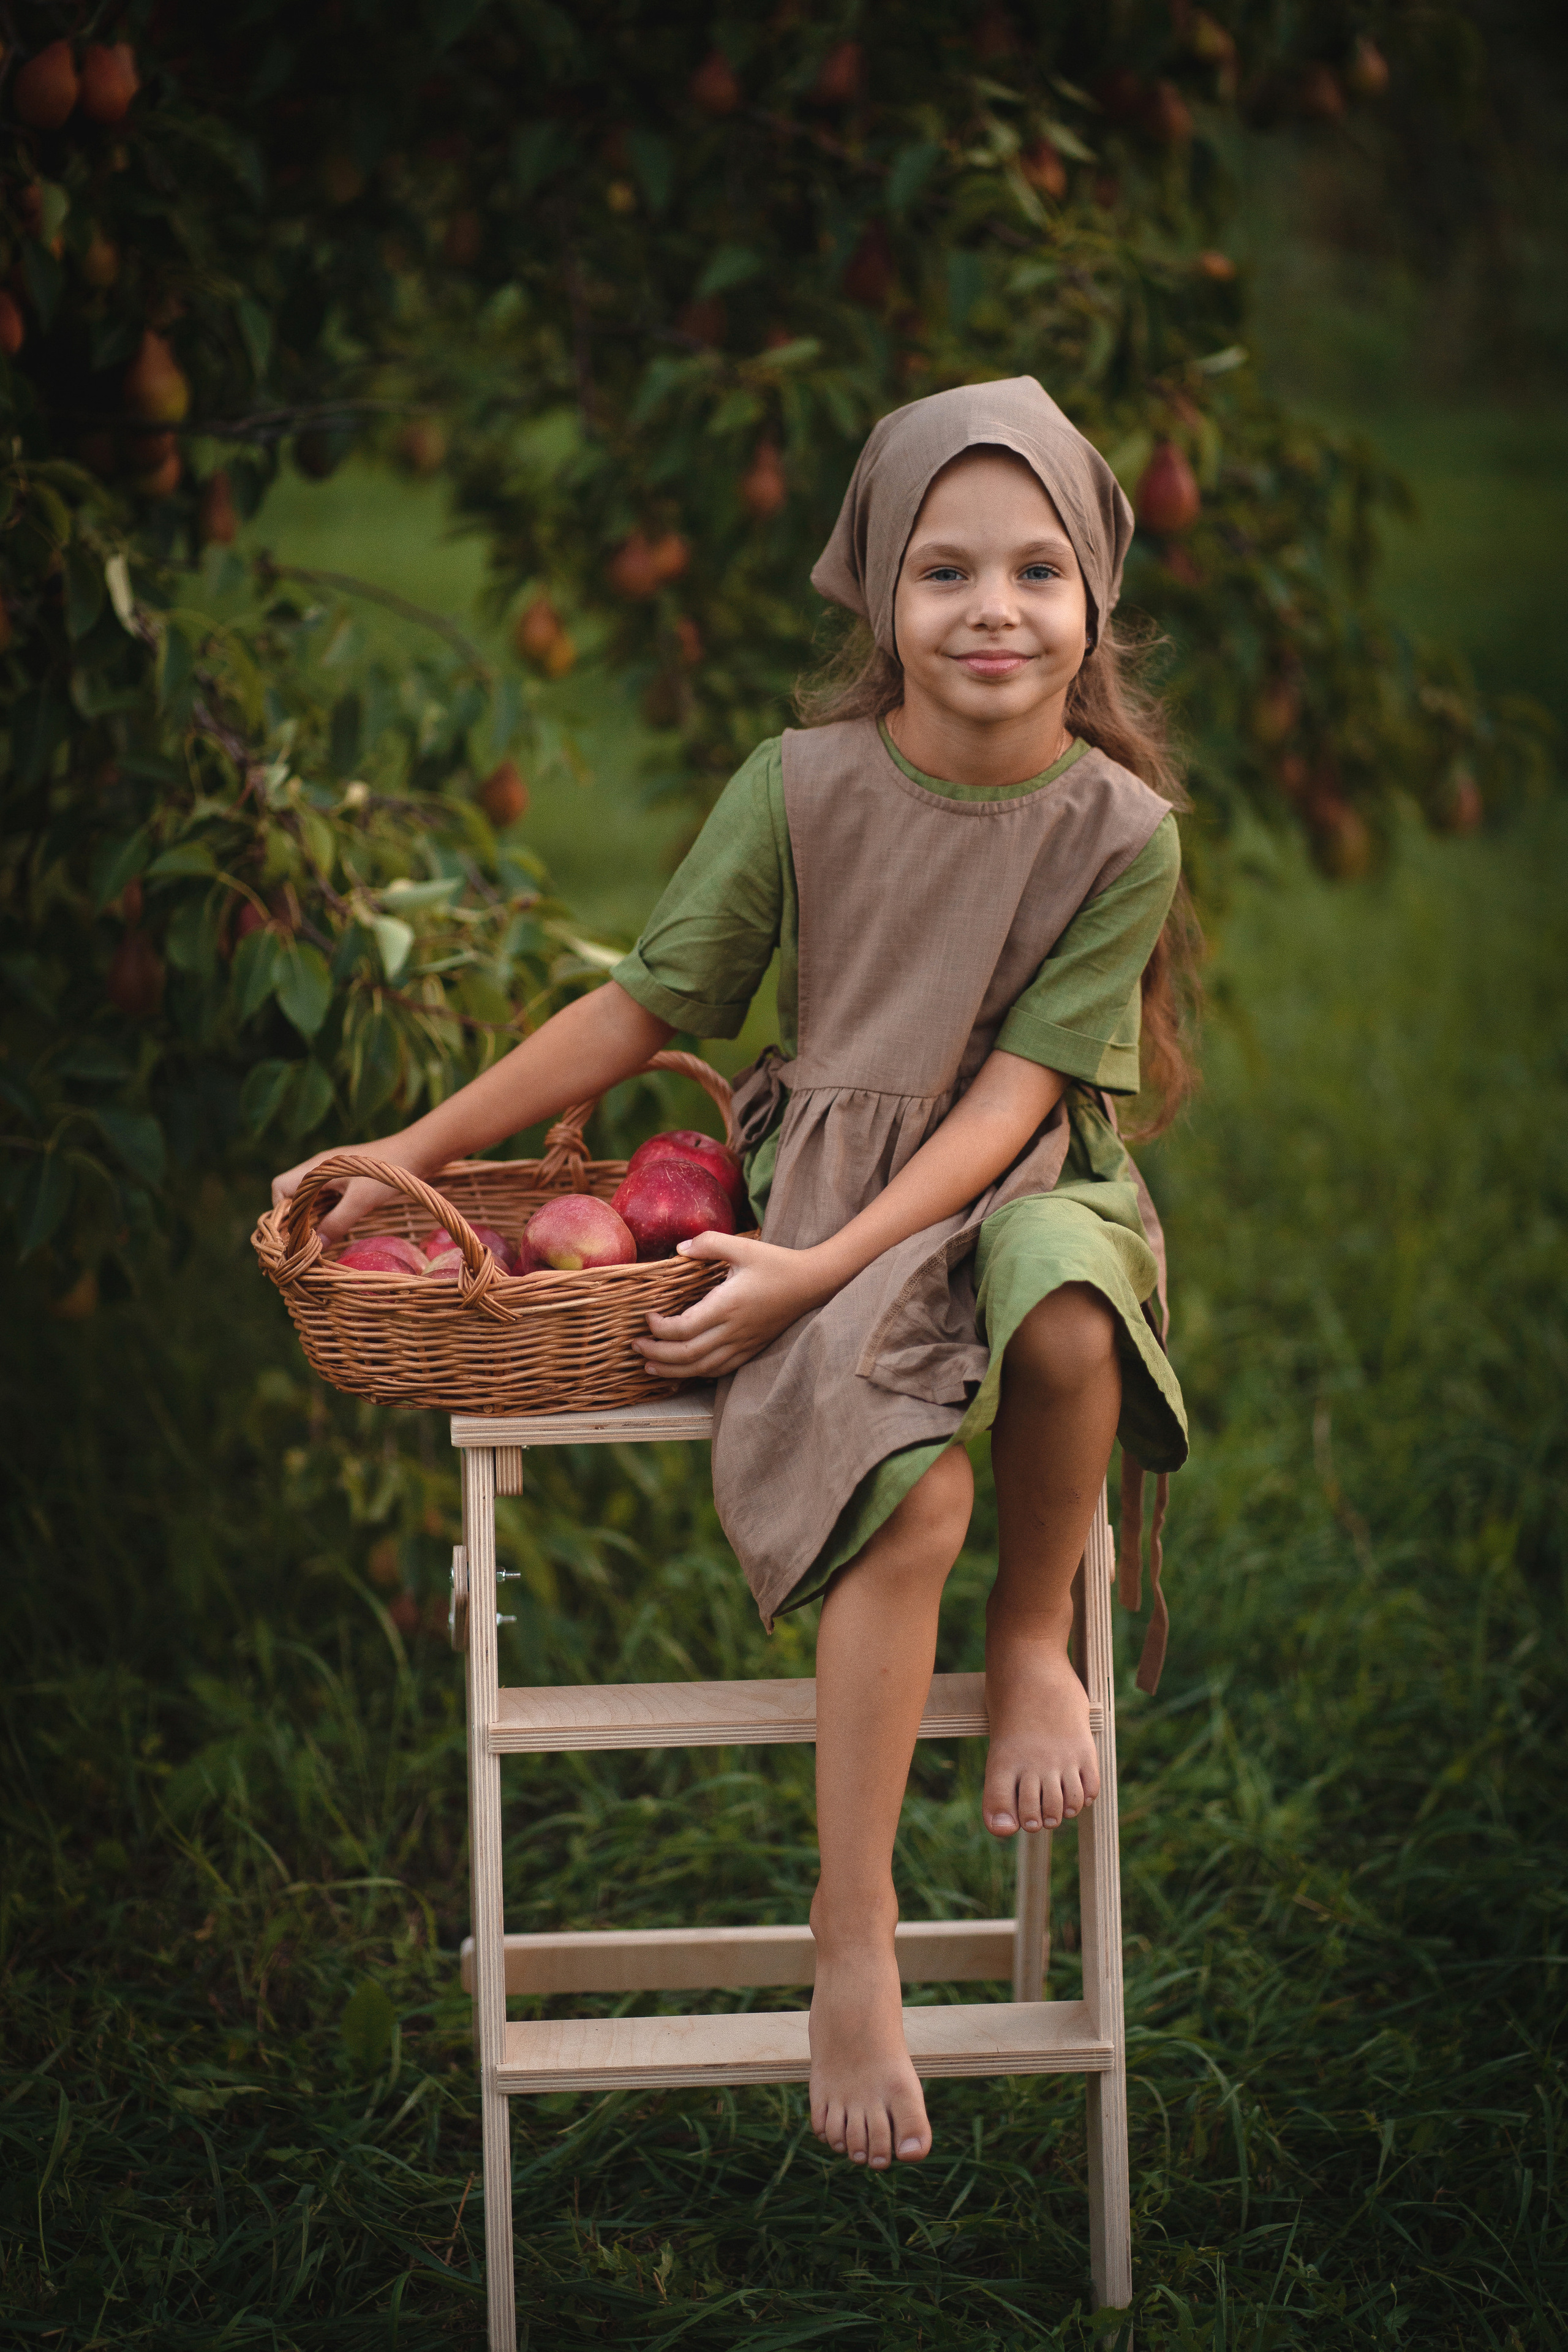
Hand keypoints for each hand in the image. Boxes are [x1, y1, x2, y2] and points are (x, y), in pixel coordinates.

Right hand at [271, 1142, 422, 1245]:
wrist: (416, 1152)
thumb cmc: (386, 1173)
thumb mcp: (361, 1201)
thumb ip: (337, 1223)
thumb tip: (317, 1246)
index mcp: (316, 1169)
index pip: (280, 1187)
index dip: (282, 1210)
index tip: (295, 1231)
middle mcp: (319, 1169)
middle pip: (293, 1195)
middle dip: (297, 1219)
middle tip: (307, 1241)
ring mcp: (333, 1174)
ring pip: (311, 1198)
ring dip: (313, 1218)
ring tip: (321, 1238)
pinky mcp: (347, 1180)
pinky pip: (327, 1198)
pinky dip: (327, 1213)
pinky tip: (338, 1227)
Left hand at [633, 1230, 834, 1378]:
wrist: (812, 1283)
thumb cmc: (777, 1263)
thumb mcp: (743, 1246)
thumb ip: (708, 1243)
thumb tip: (679, 1249)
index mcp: (727, 1306)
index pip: (683, 1329)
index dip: (659, 1329)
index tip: (647, 1317)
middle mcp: (733, 1330)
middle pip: (687, 1355)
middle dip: (657, 1354)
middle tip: (636, 1347)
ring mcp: (743, 1343)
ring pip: (702, 1368)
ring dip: (673, 1370)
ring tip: (650, 1367)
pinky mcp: (751, 1348)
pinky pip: (720, 1369)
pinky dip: (698, 1373)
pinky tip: (685, 1369)